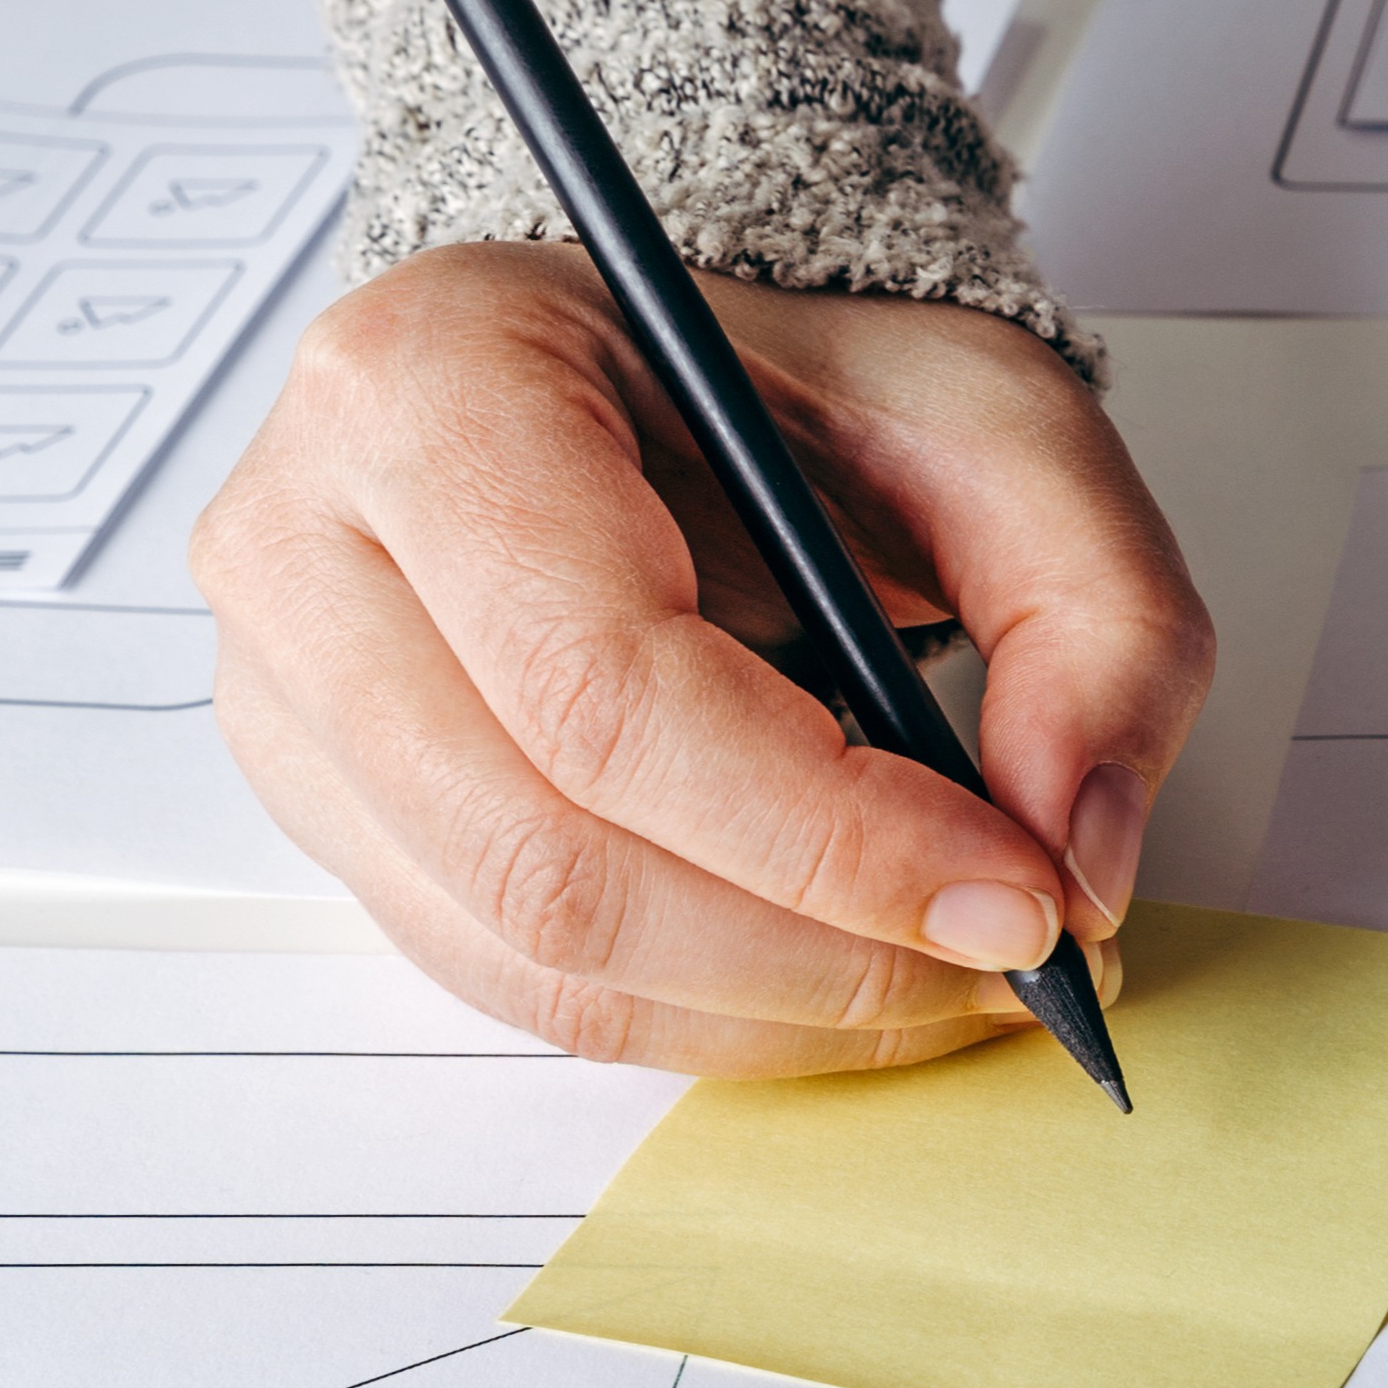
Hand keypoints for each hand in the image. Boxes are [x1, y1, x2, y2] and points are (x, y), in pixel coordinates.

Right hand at [195, 242, 1212, 1071]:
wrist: (678, 378)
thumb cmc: (795, 382)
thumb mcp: (1006, 422)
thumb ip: (1099, 618)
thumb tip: (1071, 853)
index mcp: (435, 380)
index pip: (608, 681)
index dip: (826, 831)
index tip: (1012, 895)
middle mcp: (308, 534)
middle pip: (550, 849)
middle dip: (814, 949)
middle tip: (1005, 962)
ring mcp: (289, 687)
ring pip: (525, 947)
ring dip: (770, 1006)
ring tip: (943, 972)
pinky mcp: (328, 803)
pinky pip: (508, 975)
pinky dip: (700, 1009)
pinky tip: (832, 969)